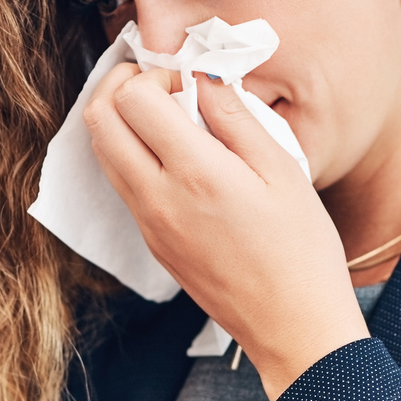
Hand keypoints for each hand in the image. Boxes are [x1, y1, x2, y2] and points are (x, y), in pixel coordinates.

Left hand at [84, 64, 368, 398]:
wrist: (292, 326)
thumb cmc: (301, 250)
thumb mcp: (282, 171)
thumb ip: (235, 117)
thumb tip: (202, 78)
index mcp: (194, 174)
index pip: (134, 99)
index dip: (157, 74)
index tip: (189, 79)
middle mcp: (157, 199)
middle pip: (99, 120)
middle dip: (121, 86)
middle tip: (163, 83)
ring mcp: (149, 224)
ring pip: (103, 152)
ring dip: (123, 120)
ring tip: (170, 116)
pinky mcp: (152, 243)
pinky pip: (123, 183)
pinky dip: (134, 153)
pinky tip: (177, 155)